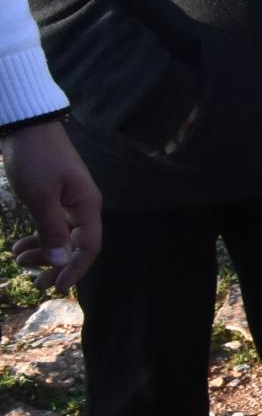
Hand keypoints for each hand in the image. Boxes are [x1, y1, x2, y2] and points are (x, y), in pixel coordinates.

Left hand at [3, 121, 100, 292]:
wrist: (27, 126)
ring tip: (18, 259)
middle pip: (76, 244)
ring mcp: (68, 200)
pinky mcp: (53, 195)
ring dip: (43, 251)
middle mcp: (82, 205)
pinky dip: (37, 236)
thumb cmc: (35, 160)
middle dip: (56, 264)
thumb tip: (64, 263)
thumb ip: (52, 231)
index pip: (89, 246)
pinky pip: (50, 223)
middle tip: (35, 282)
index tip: (55, 288)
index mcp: (86, 205)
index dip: (75, 269)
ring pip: (61, 235)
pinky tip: (19, 245)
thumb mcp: (40, 198)